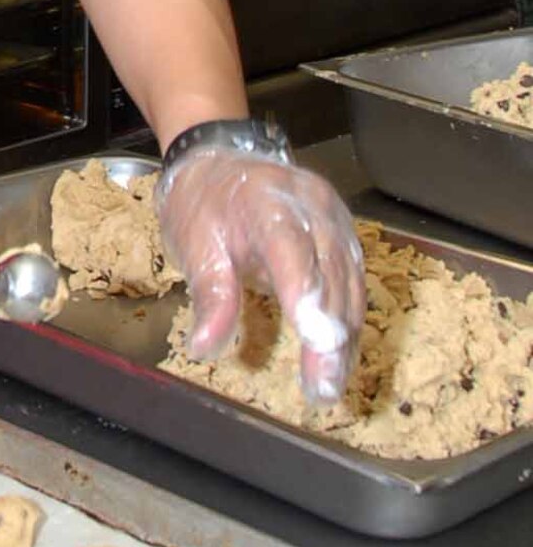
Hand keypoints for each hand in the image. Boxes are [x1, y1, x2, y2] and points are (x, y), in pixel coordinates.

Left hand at [156, 149, 365, 401]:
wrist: (221, 160)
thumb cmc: (204, 203)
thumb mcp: (193, 243)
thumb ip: (210, 294)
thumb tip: (205, 346)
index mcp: (266, 199)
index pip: (291, 248)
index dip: (307, 293)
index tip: (317, 338)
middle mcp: (312, 204)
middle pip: (329, 272)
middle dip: (330, 334)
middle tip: (322, 386)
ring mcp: (335, 218)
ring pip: (349, 282)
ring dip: (344, 336)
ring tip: (330, 385)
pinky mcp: (345, 233)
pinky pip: (354, 281)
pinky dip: (348, 321)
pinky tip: (340, 357)